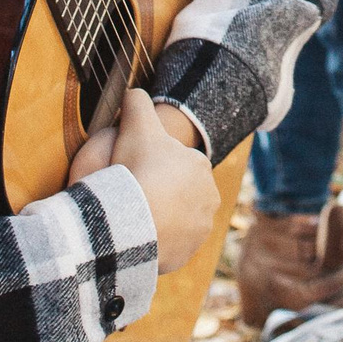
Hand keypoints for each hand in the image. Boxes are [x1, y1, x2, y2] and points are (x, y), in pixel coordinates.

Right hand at [76, 88, 219, 273]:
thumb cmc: (136, 170)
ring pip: (177, 218)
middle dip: (160, 192)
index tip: (136, 171)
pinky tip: (139, 236)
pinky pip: (171, 243)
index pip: (176, 162)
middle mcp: (209, 196)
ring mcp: (200, 226)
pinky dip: (158, 240)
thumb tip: (133, 91)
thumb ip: (136, 103)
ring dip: (160, 217)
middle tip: (133, 195)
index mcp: (200, 165)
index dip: (152, 164)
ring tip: (135, 217)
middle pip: (179, 191)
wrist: (134, 221)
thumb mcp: (135, 127)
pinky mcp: (188, 251)